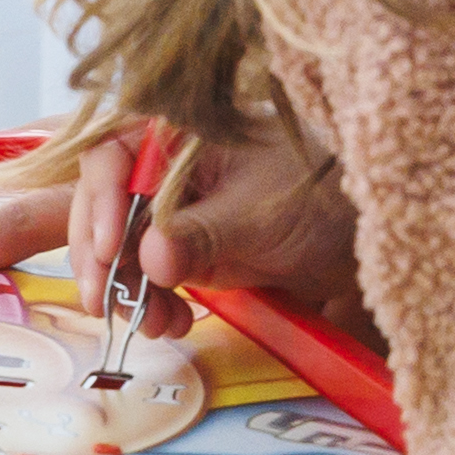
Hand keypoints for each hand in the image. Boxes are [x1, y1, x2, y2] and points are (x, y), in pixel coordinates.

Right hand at [0, 124, 371, 338]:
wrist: (364, 236)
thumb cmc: (321, 197)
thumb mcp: (263, 214)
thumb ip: (203, 236)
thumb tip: (150, 258)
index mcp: (176, 132)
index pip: (111, 155)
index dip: (100, 201)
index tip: (107, 250)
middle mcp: (159, 166)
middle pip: (94, 201)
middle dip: (90, 254)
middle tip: (100, 300)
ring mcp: (166, 210)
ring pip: (111, 244)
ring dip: (119, 287)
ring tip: (153, 321)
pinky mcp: (178, 250)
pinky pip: (139, 274)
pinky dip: (146, 303)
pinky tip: (170, 323)